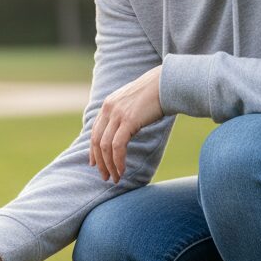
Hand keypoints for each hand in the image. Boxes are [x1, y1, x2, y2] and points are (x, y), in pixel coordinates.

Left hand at [89, 65, 162, 182]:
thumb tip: (124, 131)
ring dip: (109, 165)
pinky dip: (118, 160)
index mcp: (108, 105)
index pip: (95, 132)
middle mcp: (108, 109)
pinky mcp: (128, 120)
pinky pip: (117, 146)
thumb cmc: (155, 93)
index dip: (93, 150)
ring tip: (115, 177)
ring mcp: (117, 114)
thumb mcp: (133, 103)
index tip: (94, 164)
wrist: (167, 82)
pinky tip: (122, 170)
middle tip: (105, 177)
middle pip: (97, 141)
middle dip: (100, 162)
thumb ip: (124, 115)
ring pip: (105, 146)